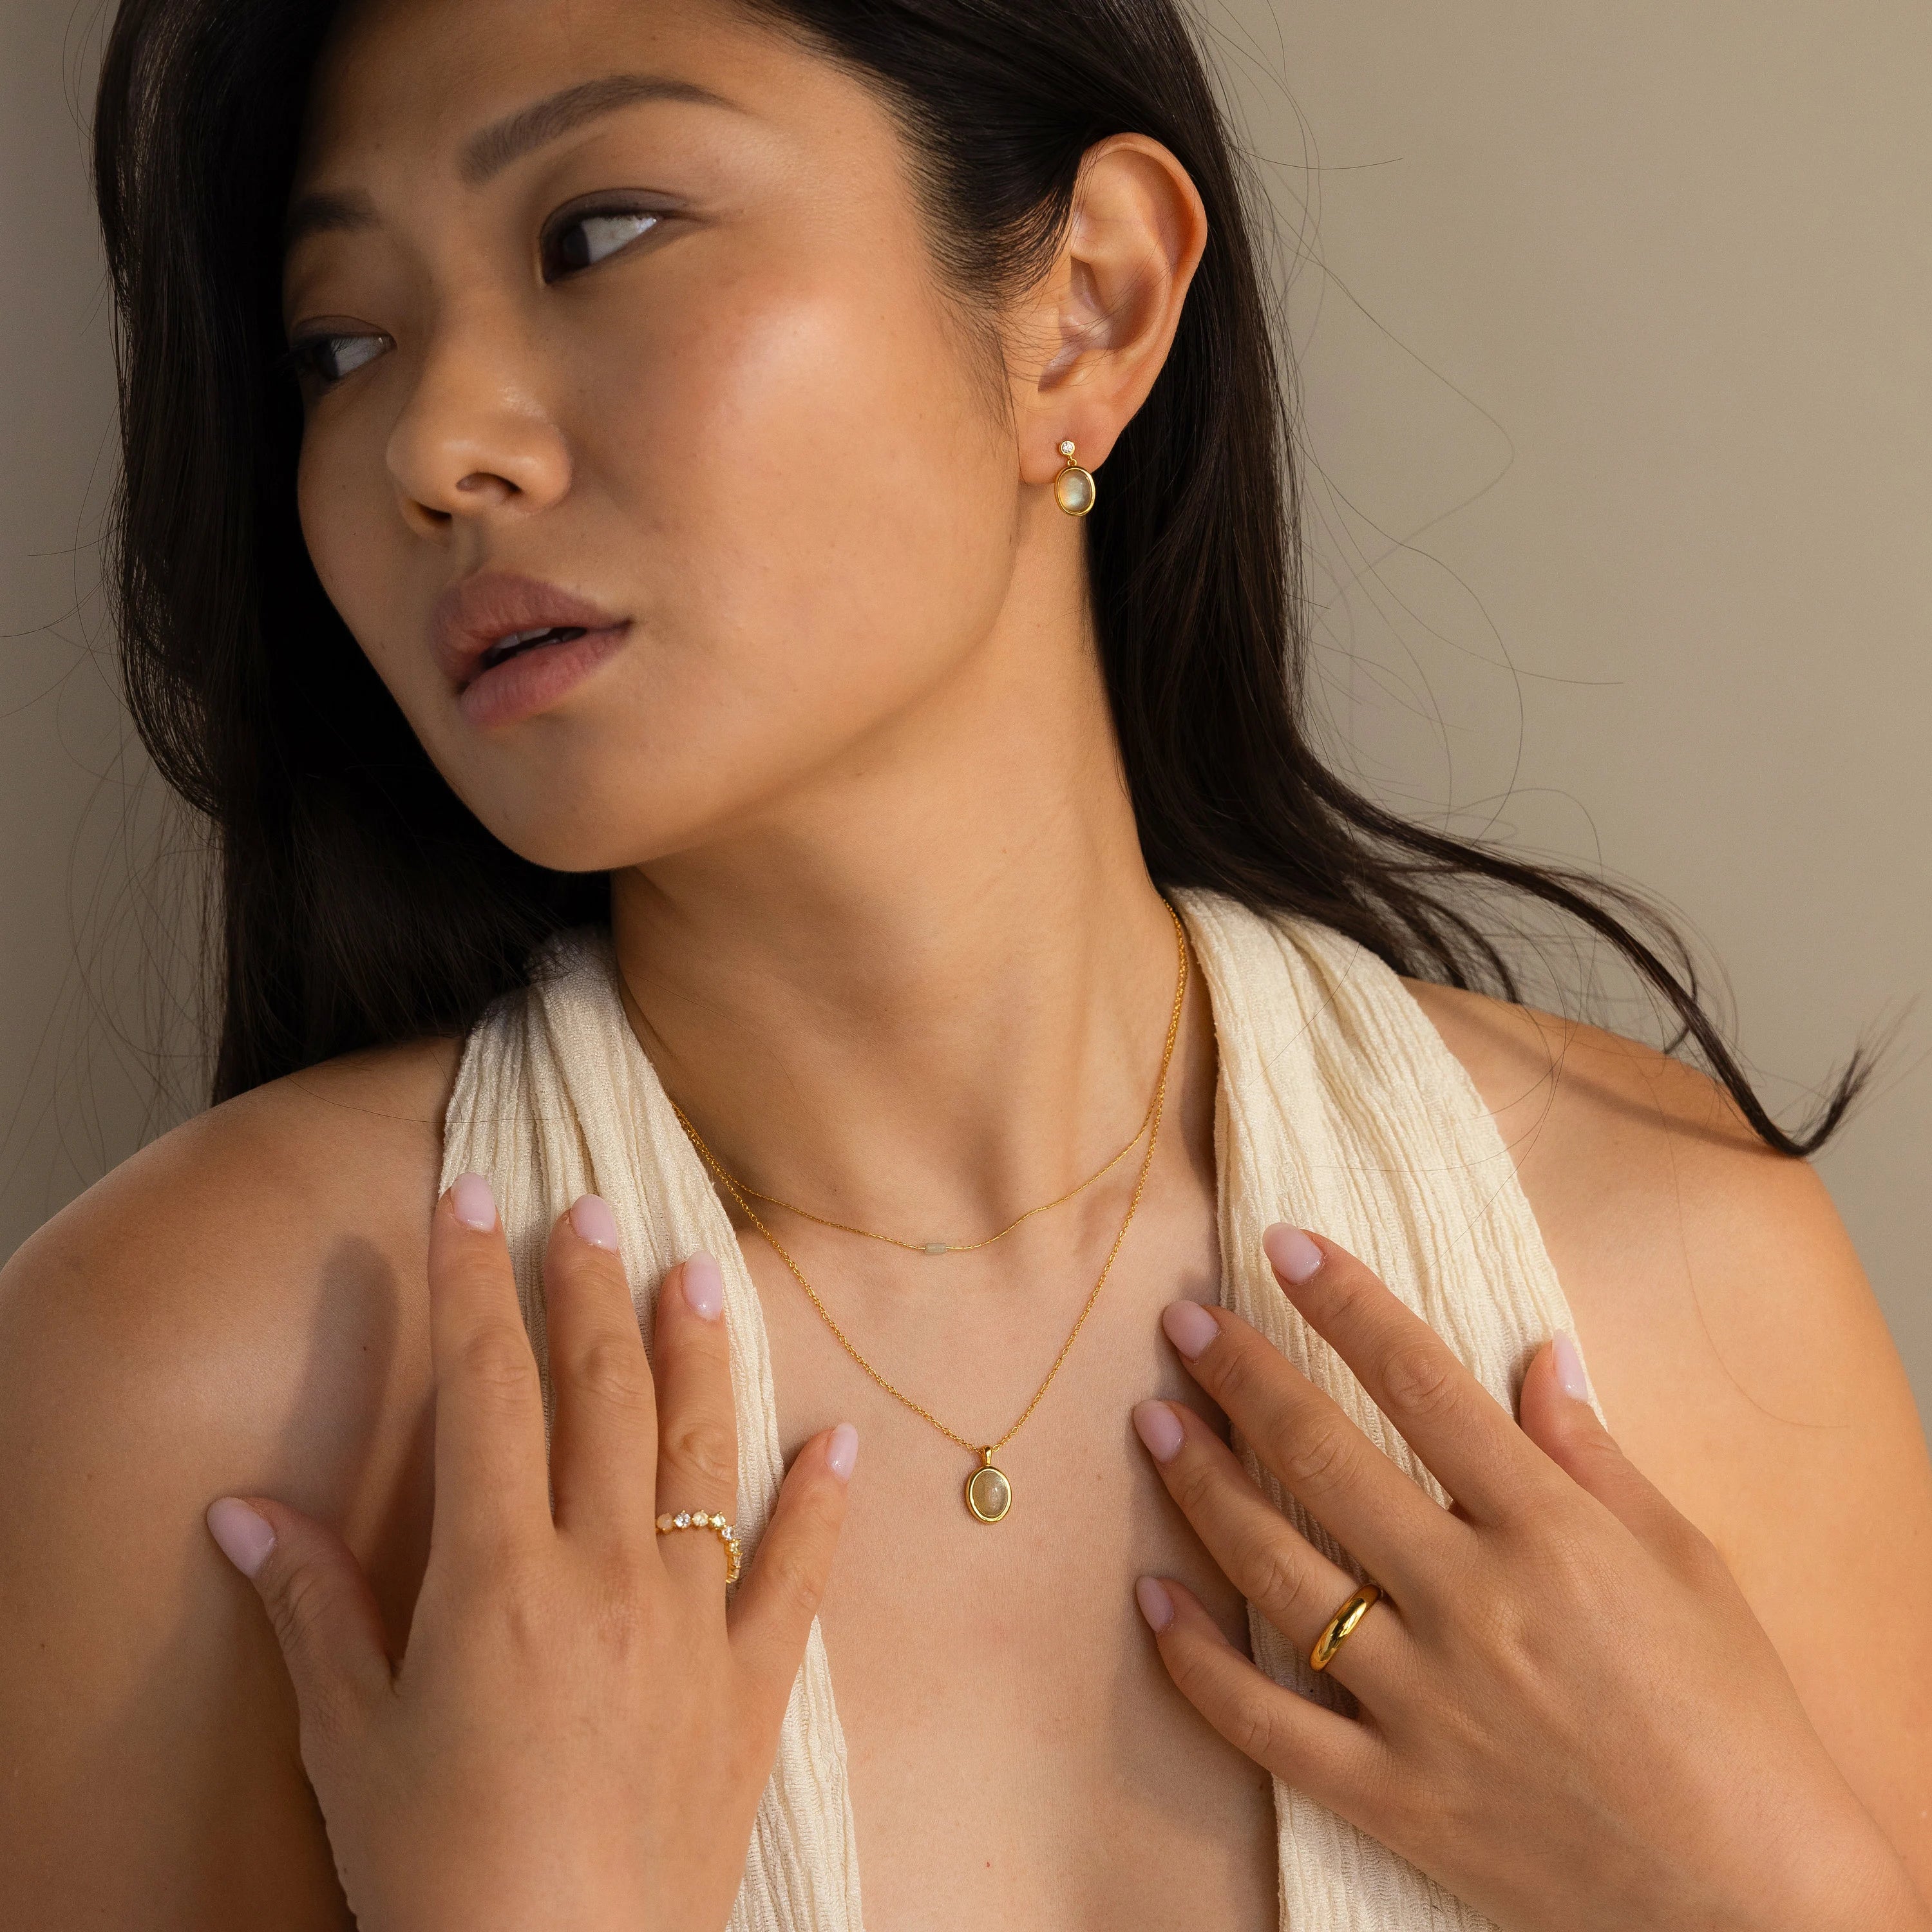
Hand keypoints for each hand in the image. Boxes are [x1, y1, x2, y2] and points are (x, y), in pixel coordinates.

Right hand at [203, 1176, 856, 1931]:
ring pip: (700, 1451)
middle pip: (601, 1394)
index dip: (473, 1284)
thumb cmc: (439, 1873)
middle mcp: (605, 1573)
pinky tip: (839, 1438)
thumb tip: (242, 1511)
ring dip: (701, 1353)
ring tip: (704, 1270)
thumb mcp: (350, 1741)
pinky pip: (798, 1571)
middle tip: (592, 1209)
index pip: (486, 1389)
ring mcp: (690, 1623)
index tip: (474, 1199)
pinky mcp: (751, 1685)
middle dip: (589, 1291)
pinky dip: (822, 1500)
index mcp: (498, 1576)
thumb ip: (311, 1609)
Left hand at [1131, 1224, 1927, 1931]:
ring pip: (1276, 1572)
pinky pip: (1266, 1723)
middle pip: (1324, 1461)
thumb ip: (1595, 1457)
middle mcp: (1472, 1606)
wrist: (1760, 1908)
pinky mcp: (1394, 1796)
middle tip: (1183, 1325)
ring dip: (1203, 1488)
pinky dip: (1197, 1662)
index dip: (1347, 1304)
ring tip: (1155, 1422)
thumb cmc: (1736, 1723)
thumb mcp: (1687, 1566)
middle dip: (1243, 1378)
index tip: (1285, 1247)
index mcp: (1550, 1535)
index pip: (1423, 1385)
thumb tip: (1537, 1355)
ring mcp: (1422, 1705)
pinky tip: (1150, 1599)